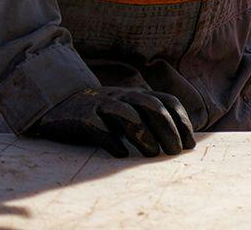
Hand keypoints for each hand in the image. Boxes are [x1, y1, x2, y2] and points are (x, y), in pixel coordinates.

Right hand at [28, 86, 196, 157]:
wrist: (60, 104)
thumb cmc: (103, 113)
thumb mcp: (130, 111)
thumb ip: (151, 120)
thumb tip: (181, 141)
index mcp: (138, 95)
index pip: (168, 102)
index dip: (181, 121)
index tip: (190, 144)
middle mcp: (124, 96)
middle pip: (152, 107)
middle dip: (168, 129)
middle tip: (175, 152)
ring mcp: (102, 104)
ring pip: (128, 114)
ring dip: (144, 134)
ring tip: (153, 154)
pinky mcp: (81, 117)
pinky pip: (98, 126)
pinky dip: (111, 140)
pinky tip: (120, 154)